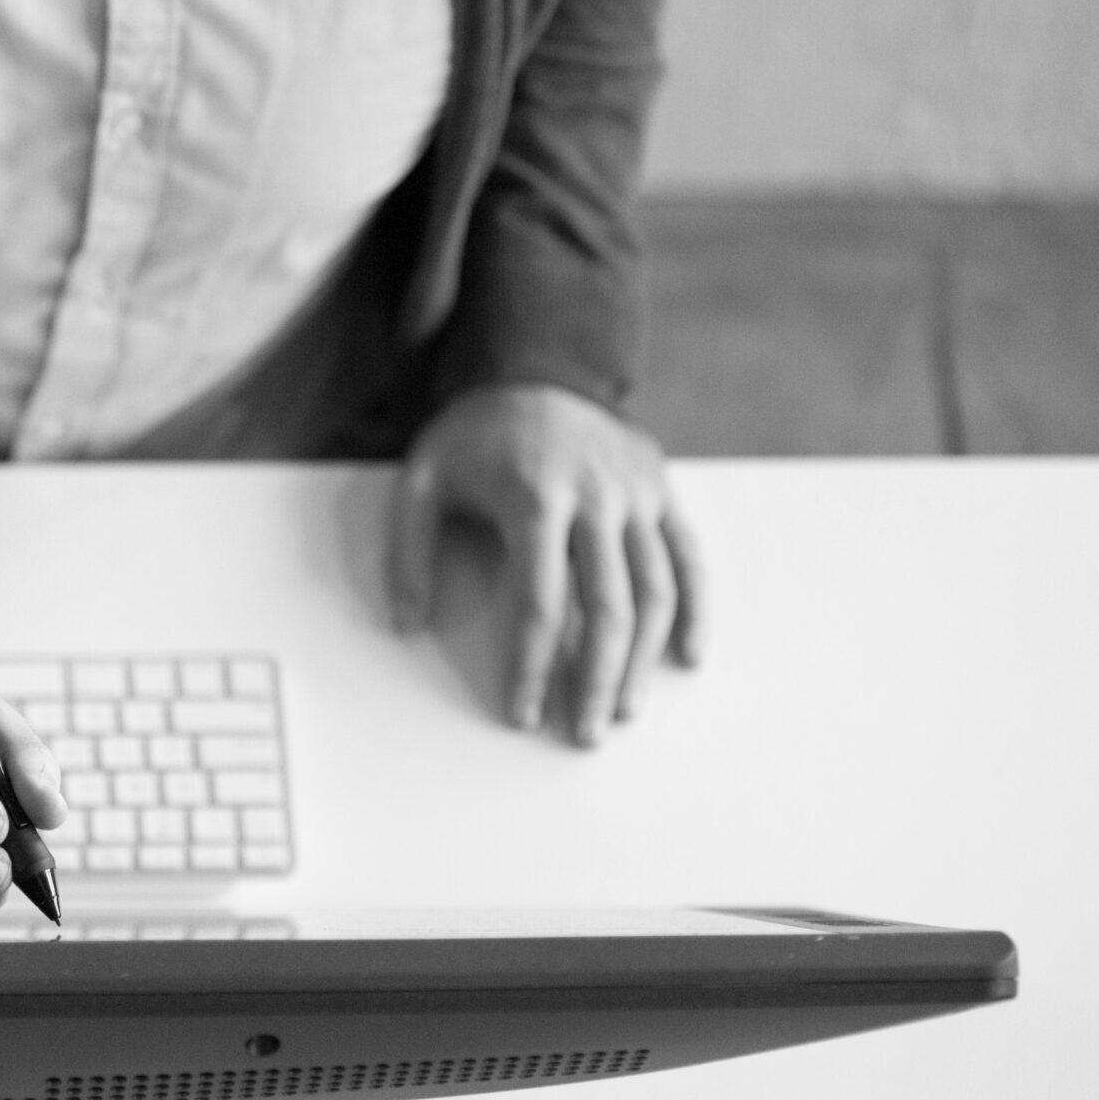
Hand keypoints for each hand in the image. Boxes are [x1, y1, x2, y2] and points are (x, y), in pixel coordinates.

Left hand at [387, 383, 703, 745]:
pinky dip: (694, 610)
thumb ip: (409, 550)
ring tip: (623, 709)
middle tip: (583, 732)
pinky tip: (685, 658)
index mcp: (536, 498)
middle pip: (607, 607)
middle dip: (595, 679)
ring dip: (643, 659)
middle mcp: (597, 499)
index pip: (539, 602)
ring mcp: (637, 496)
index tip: (522, 712)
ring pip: (656, 591)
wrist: (539, 367)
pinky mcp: (662, 492)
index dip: (531, 665)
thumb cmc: (476, 433)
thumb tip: (404, 623)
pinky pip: (689, 558)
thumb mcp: (422, 478)